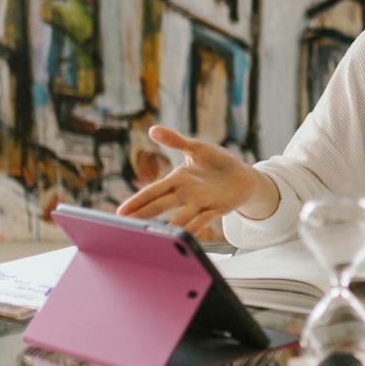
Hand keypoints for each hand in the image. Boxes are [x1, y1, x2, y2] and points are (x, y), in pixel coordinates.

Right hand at [116, 125, 276, 237]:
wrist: (243, 176)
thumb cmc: (217, 162)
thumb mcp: (197, 148)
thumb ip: (176, 141)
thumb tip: (153, 129)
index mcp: (178, 180)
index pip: (153, 191)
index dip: (137, 201)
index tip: (121, 213)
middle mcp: (186, 194)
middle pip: (162, 205)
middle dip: (145, 215)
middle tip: (128, 227)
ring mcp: (201, 203)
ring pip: (183, 216)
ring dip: (172, 225)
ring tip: (159, 236)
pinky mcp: (218, 209)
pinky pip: (205, 219)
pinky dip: (196, 226)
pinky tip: (187, 235)